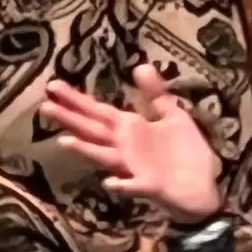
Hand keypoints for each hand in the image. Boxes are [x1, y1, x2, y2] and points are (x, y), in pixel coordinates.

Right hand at [39, 62, 224, 221]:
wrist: (206, 186)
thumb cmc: (186, 152)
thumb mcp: (173, 115)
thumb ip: (155, 94)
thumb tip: (139, 65)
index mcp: (130, 128)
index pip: (97, 111)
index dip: (76, 99)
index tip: (53, 86)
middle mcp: (125, 147)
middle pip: (93, 130)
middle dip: (70, 119)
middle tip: (44, 107)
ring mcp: (134, 168)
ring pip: (106, 157)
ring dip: (87, 150)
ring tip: (65, 141)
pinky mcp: (150, 186)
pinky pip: (134, 185)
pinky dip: (122, 184)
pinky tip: (110, 181)